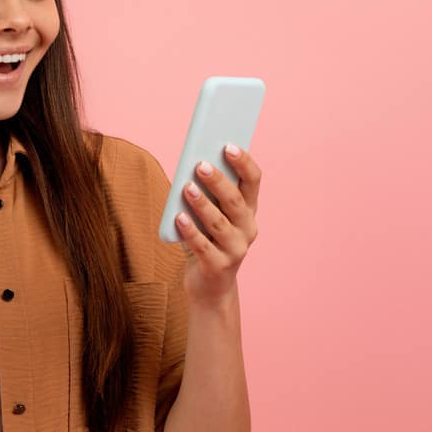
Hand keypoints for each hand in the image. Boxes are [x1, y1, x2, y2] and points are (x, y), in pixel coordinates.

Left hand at [174, 143, 261, 307]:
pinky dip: (190, 231)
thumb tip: (191, 165)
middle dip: (218, 181)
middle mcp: (247, 229)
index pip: (253, 181)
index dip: (243, 162)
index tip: (228, 145)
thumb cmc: (207, 240)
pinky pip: (202, 247)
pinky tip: (178, 218)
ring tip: (187, 188)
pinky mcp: (218, 266)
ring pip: (219, 223)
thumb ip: (207, 194)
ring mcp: (235, 250)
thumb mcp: (211, 215)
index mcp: (248, 210)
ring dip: (202, 204)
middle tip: (200, 165)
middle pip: (235, 201)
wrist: (210, 286)